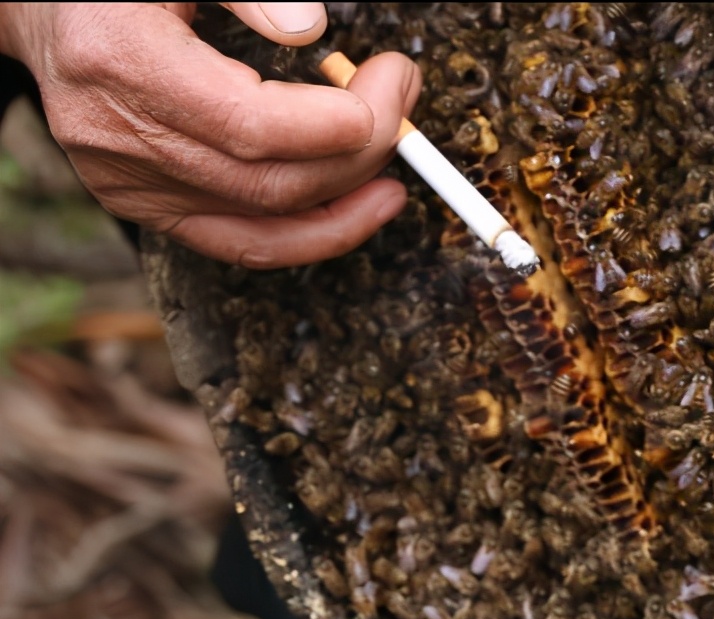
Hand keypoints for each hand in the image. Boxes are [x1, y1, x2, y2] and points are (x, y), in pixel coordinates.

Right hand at [0, 3, 421, 267]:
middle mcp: (116, 136)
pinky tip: (358, 212)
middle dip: (361, 149)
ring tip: (397, 165)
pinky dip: (309, 236)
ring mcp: (129, 181)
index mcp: (118, 60)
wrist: (48, 13)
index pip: (251, 124)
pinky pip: (242, 242)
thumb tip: (310, 29)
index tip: (393, 82)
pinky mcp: (146, 205)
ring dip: (348, 199)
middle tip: (405, 104)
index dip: (341, 120)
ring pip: (264, 220)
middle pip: (268, 178)